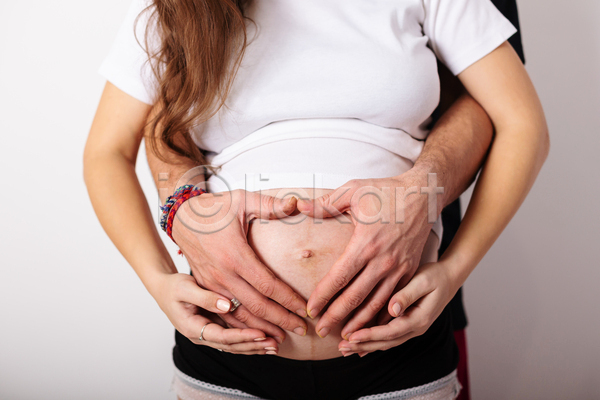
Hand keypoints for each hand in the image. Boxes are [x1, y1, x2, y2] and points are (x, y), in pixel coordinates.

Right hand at [149, 272, 279, 354]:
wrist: (163, 289)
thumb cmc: (173, 286)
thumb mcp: (185, 288)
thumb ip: (205, 297)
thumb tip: (227, 305)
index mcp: (192, 327)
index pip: (221, 336)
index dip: (242, 336)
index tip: (260, 334)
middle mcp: (201, 336)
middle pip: (231, 346)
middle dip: (253, 346)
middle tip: (274, 344)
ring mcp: (209, 334)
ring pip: (234, 346)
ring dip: (255, 347)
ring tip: (275, 346)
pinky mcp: (215, 328)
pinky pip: (234, 339)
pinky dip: (250, 341)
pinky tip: (265, 340)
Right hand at [172, 189, 307, 341]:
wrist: (180, 216)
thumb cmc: (214, 208)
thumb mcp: (242, 201)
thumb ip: (270, 205)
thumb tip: (295, 203)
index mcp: (235, 256)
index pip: (268, 286)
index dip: (289, 300)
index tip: (306, 310)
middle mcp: (223, 275)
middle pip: (257, 306)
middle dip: (281, 320)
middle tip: (301, 330)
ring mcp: (212, 284)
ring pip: (239, 315)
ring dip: (262, 329)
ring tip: (281, 339)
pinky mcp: (205, 288)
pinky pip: (224, 314)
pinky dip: (241, 327)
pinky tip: (255, 333)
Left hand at [296, 171, 441, 338]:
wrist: (424, 194)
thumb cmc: (387, 191)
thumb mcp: (354, 190)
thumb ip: (326, 203)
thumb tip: (300, 205)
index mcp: (365, 244)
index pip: (339, 278)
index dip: (323, 296)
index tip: (311, 309)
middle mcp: (383, 261)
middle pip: (355, 297)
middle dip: (336, 317)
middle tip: (321, 331)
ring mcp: (399, 268)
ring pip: (376, 303)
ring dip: (359, 322)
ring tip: (345, 336)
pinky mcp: (410, 271)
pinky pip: (394, 299)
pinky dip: (382, 315)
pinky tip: (372, 324)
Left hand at [337, 261, 460, 356]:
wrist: (448, 277)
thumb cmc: (435, 276)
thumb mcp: (423, 280)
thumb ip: (407, 294)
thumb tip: (393, 309)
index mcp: (419, 319)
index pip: (390, 331)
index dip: (370, 335)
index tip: (352, 336)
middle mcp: (416, 328)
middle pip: (386, 342)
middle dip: (363, 346)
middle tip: (342, 348)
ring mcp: (412, 328)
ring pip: (386, 342)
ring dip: (365, 346)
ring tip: (345, 349)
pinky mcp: (407, 324)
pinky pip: (388, 337)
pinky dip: (373, 342)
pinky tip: (359, 345)